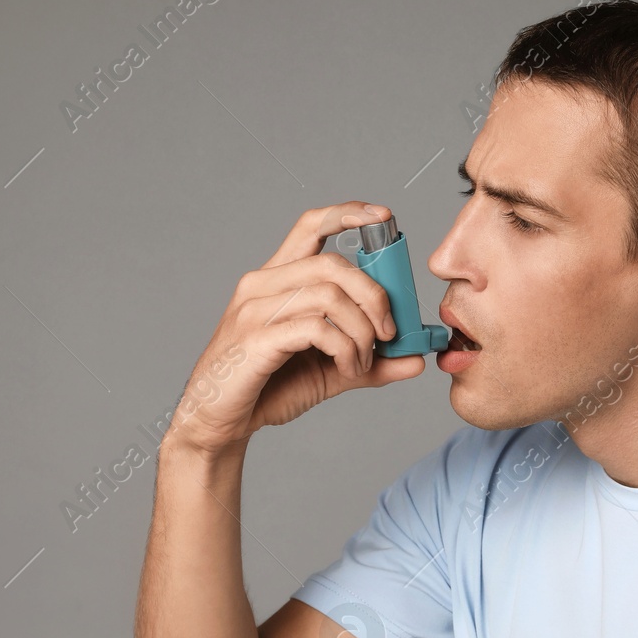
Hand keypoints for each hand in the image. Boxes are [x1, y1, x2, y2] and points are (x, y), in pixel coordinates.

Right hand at [165, 201, 425, 456]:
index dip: (348, 213)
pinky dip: (345, 348)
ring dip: (361, 332)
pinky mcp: (254, 340)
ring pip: (329, 296)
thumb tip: (417, 359)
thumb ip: (371, 362)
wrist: (220, 424)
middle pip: (333, 264)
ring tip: (361, 362)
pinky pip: (316, 328)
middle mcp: (261, 286)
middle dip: (374, 295)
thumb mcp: (330, 372)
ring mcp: (253, 311)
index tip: (384, 218)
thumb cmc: (268, 389)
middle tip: (389, 332)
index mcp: (277, 280)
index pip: (310, 226)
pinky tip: (347, 368)